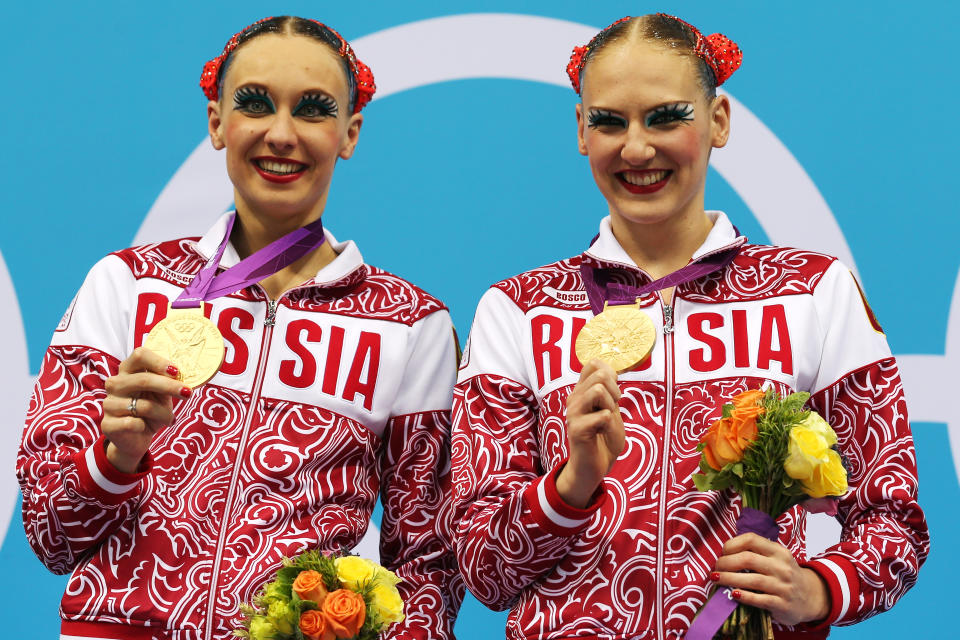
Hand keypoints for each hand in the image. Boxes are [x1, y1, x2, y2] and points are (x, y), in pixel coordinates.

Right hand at [102, 347, 189, 473]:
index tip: (176, 371)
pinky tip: (146, 428)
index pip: (139, 354)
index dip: (159, 362)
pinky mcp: (108, 424)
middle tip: (187, 393)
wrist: (135, 439)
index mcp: (128, 370)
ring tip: (169, 419)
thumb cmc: (151, 411)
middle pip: (143, 379)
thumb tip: (184, 373)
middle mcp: (115, 384)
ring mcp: (109, 404)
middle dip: (169, 386)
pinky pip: (134, 423)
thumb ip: (168, 381)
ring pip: (143, 405)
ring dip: (163, 413)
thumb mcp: (162, 394)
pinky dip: (147, 426)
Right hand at [555, 359, 624, 507]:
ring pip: (599, 390)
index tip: (613, 394)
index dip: (610, 374)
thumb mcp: (610, 409)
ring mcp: (573, 413)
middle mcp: (574, 399)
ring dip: (611, 406)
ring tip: (606, 420)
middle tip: (612, 410)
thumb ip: (609, 390)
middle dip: (615, 391)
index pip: (592, 364)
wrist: (595, 467)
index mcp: (581, 392)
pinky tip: (601, 434)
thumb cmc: (603, 438)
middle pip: (600, 374)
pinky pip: (604, 415)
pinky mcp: (577, 429)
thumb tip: (610, 370)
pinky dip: (610, 425)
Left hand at [712, 533, 829, 625]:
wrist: (811, 597)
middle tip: (715, 568)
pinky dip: (744, 596)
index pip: (751, 539)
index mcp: (778, 551)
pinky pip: (759, 599)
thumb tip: (724, 552)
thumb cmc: (784, 574)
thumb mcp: (776, 558)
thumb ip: (756, 552)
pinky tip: (732, 594)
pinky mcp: (783, 604)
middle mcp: (782, 567)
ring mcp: (783, 586)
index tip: (722, 552)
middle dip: (726, 563)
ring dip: (729, 579)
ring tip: (716, 579)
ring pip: (752, 580)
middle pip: (748, 559)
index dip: (732, 544)